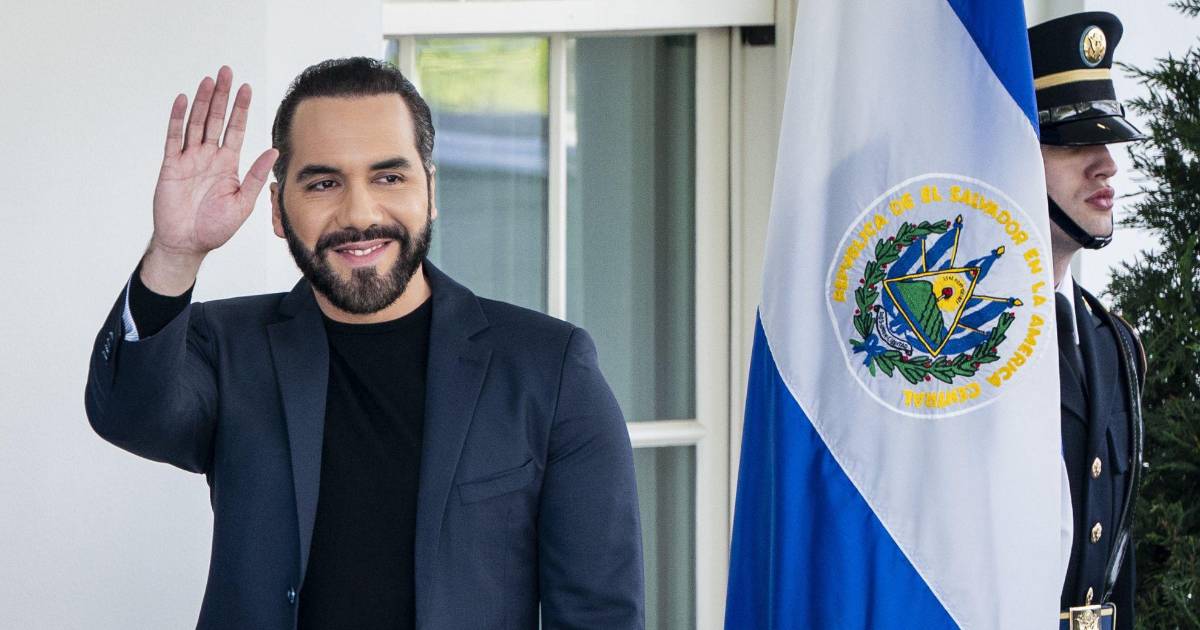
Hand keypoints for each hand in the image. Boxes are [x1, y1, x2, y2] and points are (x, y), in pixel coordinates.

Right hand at [142, 66, 277, 294]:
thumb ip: (257, 176)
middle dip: (221, 96)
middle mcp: (209, 157)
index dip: (240, 108)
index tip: (246, 88)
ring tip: (208, 80)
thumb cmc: (216, 228)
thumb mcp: (244, 203)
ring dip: (202, 101)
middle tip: (226, 72)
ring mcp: (189, 159)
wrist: (187, 243)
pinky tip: (183, 100)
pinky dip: (178, 119)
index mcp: (228, 164)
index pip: (236, 129)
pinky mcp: (171, 166)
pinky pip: (174, 138)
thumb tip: (274, 151)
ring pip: (196, 123)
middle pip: (216, 119)